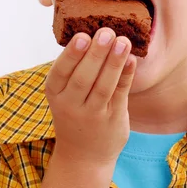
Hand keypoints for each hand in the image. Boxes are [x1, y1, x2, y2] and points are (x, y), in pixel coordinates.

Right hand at [45, 28, 136, 165]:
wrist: (83, 156)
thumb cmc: (74, 111)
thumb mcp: (65, 93)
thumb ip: (75, 68)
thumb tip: (94, 33)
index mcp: (55, 93)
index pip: (60, 72)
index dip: (72, 54)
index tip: (82, 35)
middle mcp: (70, 105)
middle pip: (83, 78)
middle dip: (96, 54)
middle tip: (107, 31)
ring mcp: (92, 115)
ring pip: (103, 86)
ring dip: (114, 62)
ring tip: (123, 41)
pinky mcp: (112, 119)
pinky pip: (120, 94)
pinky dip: (126, 75)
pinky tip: (131, 59)